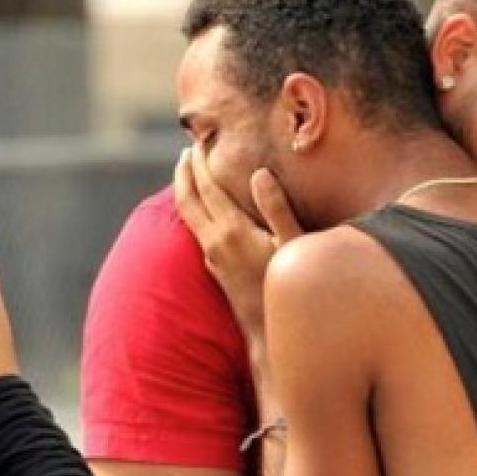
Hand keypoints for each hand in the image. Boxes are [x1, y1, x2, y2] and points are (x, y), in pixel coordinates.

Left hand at [173, 145, 301, 341]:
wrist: (269, 335)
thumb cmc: (288, 290)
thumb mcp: (292, 246)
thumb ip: (276, 208)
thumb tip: (259, 173)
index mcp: (232, 232)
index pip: (208, 187)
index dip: (202, 161)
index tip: (201, 139)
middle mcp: (215, 244)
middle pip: (187, 200)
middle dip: (185, 172)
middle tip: (188, 149)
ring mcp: (212, 258)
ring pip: (188, 216)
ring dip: (186, 190)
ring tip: (191, 172)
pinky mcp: (215, 269)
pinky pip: (197, 229)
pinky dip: (195, 209)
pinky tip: (206, 208)